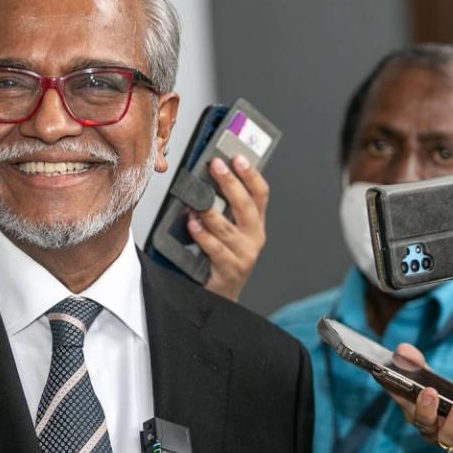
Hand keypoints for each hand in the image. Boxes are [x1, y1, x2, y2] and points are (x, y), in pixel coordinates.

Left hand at [187, 154, 268, 301]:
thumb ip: (224, 209)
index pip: (260, 194)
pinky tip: (192, 224)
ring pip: (227, 227)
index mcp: (255, 224)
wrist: (221, 296)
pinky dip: (202, 235)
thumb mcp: (230, 231)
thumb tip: (207, 179)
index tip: (238, 157)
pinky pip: (215, 249)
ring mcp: (243, 255)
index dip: (251, 174)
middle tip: (216, 165)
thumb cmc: (222, 259)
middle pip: (245, 206)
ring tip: (196, 198)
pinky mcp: (229, 270)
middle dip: (230, 183)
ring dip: (209, 210)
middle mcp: (253, 238)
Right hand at [380, 343, 452, 452]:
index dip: (390, 387)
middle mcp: (430, 428)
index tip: (381, 373)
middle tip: (429, 391)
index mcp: (416, 410)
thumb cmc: (450, 408)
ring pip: (448, 435)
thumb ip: (419, 367)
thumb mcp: (436, 384)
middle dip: (424, 407)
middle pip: (422, 422)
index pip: (400, 398)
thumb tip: (402, 349)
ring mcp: (452, 440)